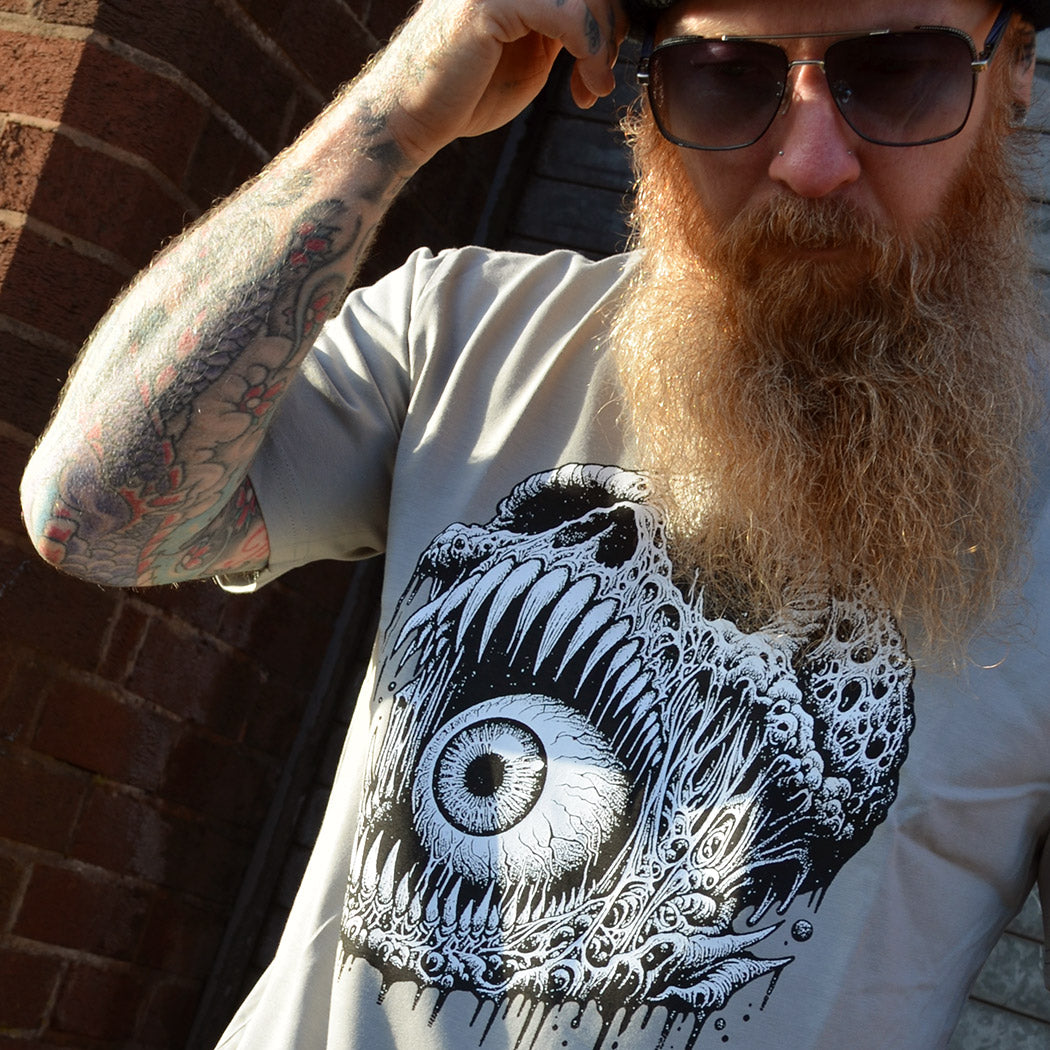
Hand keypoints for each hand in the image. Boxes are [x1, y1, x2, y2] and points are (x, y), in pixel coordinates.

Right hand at [361, 0, 629, 165]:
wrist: (411, 117)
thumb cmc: (465, 94)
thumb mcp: (530, 54)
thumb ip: (562, 28)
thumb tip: (612, 25)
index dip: (607, 15)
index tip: (601, 66)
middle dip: (610, 28)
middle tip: (603, 77)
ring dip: (603, 44)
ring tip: (595, 85)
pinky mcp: (491, 1)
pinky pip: (567, 13)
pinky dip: (589, 49)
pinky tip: (584, 85)